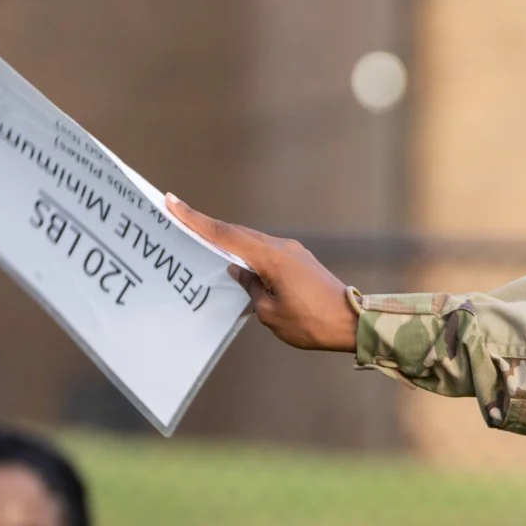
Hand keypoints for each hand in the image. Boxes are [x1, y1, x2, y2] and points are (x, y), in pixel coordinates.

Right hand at [165, 197, 359, 351]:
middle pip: (236, 232)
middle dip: (205, 225)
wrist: (354, 323)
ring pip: (251, 240)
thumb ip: (249, 288)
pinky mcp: (300, 261)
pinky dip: (246, 251)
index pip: (225, 235)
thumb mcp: (271, 313)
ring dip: (226, 238)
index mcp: (272, 258)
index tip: (172, 202)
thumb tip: (238, 271)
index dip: (195, 220)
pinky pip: (265, 250)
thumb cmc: (313, 323)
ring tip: (198, 237)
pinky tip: (234, 260)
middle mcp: (282, 248)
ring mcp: (293, 252)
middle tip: (175, 215)